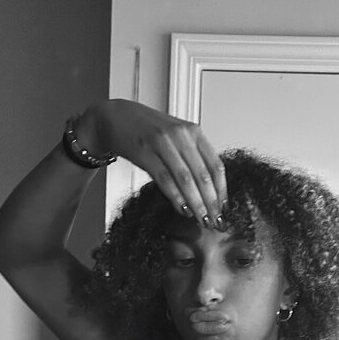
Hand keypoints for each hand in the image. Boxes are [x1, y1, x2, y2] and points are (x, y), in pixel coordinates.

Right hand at [82, 99, 226, 226]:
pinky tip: (183, 209)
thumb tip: (209, 190)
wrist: (114, 118)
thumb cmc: (146, 130)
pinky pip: (165, 179)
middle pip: (203, 175)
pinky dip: (176, 197)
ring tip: (201, 220)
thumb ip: (192, 157)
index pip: (216, 166)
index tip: (224, 209)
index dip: (222, 191)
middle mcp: (181, 135)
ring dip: (196, 203)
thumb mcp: (176, 137)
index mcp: (193, 132)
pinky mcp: (145, 153)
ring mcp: (162, 143)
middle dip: (211, 202)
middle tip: (215, 221)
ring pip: (186, 179)